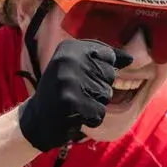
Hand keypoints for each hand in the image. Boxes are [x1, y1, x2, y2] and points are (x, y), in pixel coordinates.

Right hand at [18, 39, 132, 151]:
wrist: (36, 119)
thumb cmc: (63, 91)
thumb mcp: (79, 68)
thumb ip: (104, 60)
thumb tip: (130, 59)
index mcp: (70, 47)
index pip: (109, 57)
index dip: (101, 72)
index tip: (81, 78)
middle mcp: (68, 59)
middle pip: (109, 76)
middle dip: (98, 90)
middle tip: (76, 93)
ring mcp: (68, 81)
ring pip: (106, 95)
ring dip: (95, 105)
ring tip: (75, 104)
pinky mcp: (70, 103)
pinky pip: (99, 113)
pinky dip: (91, 119)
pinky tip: (74, 116)